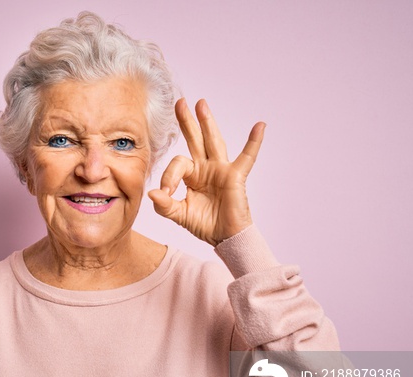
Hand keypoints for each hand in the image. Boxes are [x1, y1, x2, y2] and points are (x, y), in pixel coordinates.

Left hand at [148, 98, 264, 245]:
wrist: (224, 237)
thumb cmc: (204, 224)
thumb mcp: (179, 214)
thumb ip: (165, 205)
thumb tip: (153, 193)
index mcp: (191, 175)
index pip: (177, 165)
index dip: (168, 176)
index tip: (165, 193)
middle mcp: (205, 168)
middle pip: (195, 140)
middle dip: (187, 122)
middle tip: (179, 102)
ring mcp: (221, 169)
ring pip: (213, 142)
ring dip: (208, 123)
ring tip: (201, 104)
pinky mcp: (235, 176)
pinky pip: (247, 157)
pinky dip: (254, 142)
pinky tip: (260, 126)